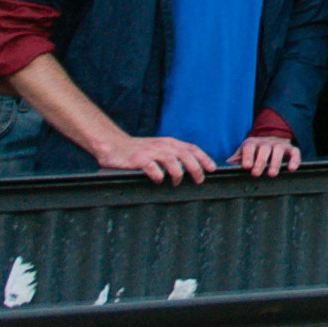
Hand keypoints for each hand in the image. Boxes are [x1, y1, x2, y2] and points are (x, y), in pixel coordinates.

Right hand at [97, 132, 216, 182]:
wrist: (114, 145)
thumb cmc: (139, 151)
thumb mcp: (159, 149)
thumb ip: (173, 155)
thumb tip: (192, 169)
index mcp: (170, 143)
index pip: (191, 148)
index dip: (203, 158)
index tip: (212, 169)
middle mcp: (162, 145)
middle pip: (185, 155)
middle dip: (195, 167)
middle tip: (199, 180)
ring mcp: (150, 151)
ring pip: (171, 160)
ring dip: (177, 173)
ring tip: (177, 183)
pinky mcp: (138, 159)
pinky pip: (152, 167)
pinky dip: (158, 175)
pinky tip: (159, 181)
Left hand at [232, 130, 301, 177]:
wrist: (271, 140)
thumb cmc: (253, 153)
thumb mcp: (242, 154)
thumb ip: (235, 160)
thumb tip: (225, 166)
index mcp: (252, 143)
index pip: (249, 147)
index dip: (248, 156)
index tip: (246, 166)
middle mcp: (266, 142)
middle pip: (264, 148)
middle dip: (260, 161)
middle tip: (256, 173)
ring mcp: (279, 145)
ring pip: (278, 150)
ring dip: (275, 162)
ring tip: (271, 174)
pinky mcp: (291, 149)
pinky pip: (295, 152)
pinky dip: (294, 159)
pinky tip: (291, 169)